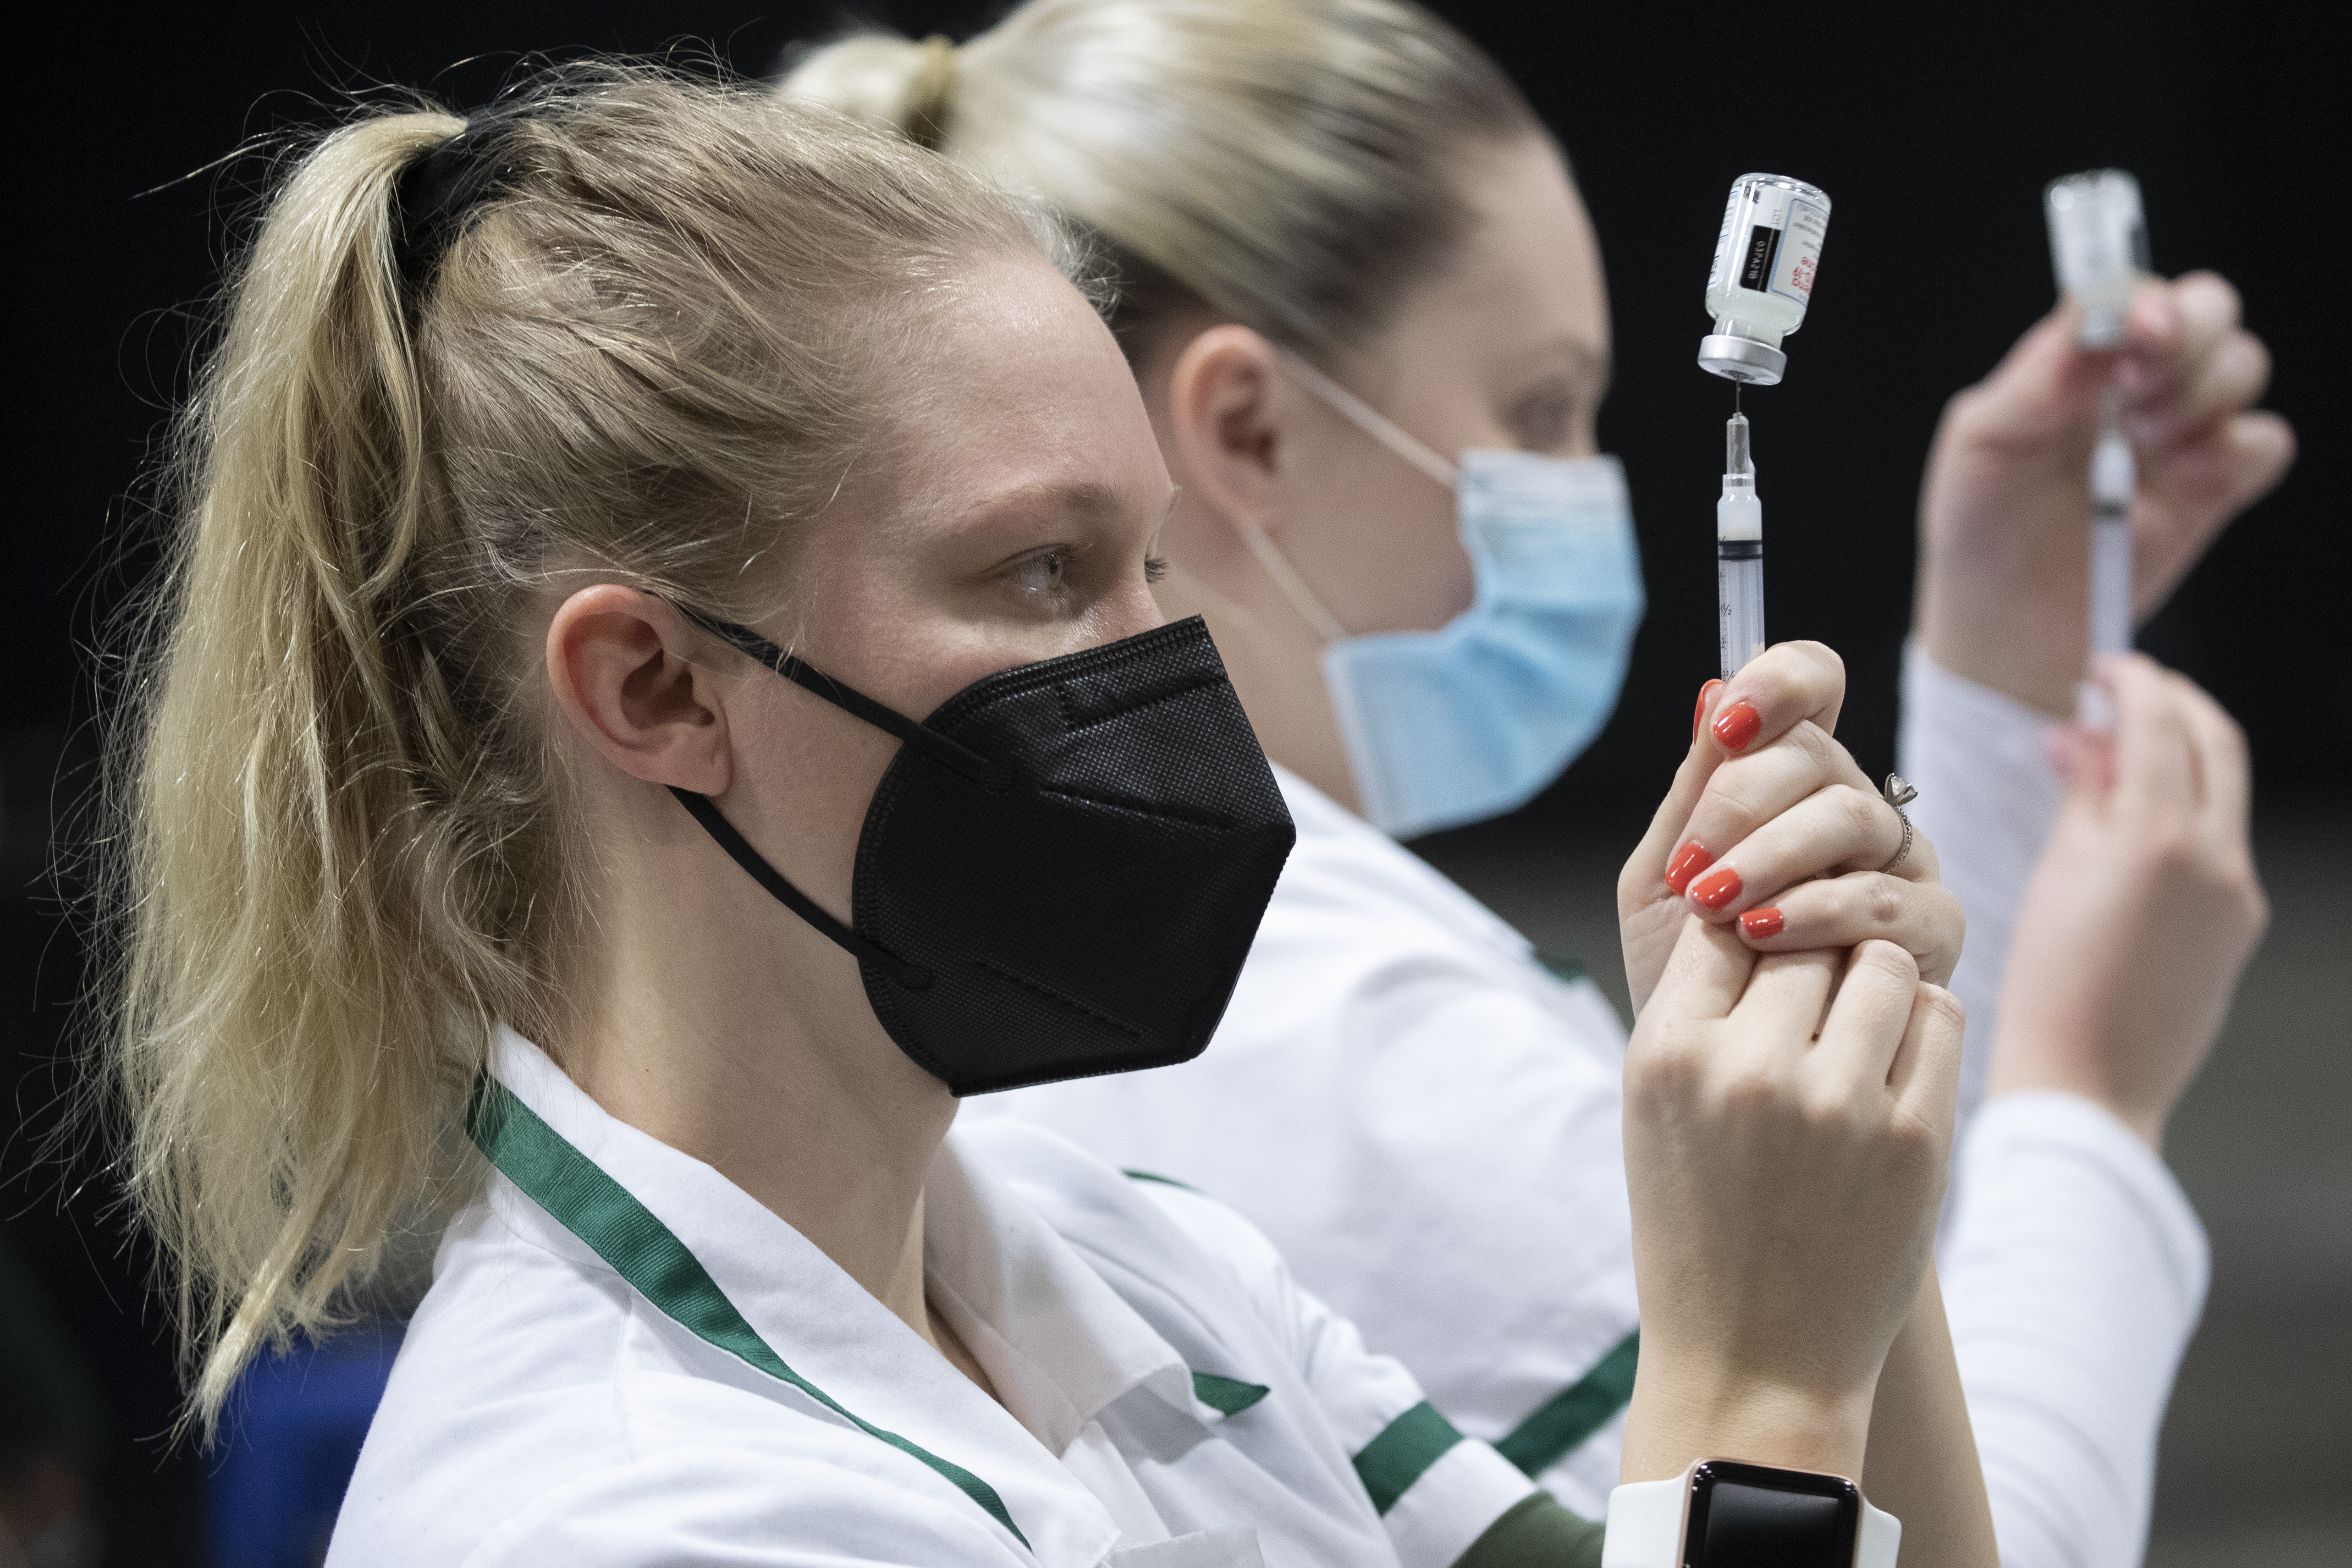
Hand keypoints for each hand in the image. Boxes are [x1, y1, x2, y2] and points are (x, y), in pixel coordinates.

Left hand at [1620, 644, 1961, 1013]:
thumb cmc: (1684, 970)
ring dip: (1772, 858)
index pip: (1813, 682)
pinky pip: (1886, 898)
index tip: (1728, 727)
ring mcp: (1899, 863)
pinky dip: (1818, 912)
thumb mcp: (1663, 879)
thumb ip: (1691, 792)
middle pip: (1819, 756)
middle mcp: (1853, 805)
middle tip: (1689, 866)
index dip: (1779, 683)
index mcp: (1792, 777)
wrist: (1710, 1066)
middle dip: (1741, 804)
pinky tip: (1763, 934)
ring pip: (1852, 818)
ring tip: (1713, 904)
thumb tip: (1713, 690)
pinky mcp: (1930, 928)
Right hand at [1620, 924, 1963, 1481]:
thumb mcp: (1658, 1108)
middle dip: (1811, 958)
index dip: (1745, 928)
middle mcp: (1749, 1069)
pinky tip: (1895, 1063)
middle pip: (1802, 937)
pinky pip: (1940, 1018)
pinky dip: (1922, 1024)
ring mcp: (1837, 1104)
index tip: (1758, 954)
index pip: (1720, 922)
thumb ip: (1698, 1008)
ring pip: (1881, 963)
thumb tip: (1754, 899)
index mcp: (1669, 1055)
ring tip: (1857, 1027)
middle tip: (1813, 1000)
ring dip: (1875, 980)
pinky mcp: (1915, 1138)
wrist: (1754, 1362)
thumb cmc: (1698, 1224)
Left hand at [1916, 272, 2293, 714]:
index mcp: (2078, 361)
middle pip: (2209, 309)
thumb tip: (2090, 311)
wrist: (2002, 619)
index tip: (2136, 327)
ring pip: (2244, 365)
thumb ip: (2036, 375)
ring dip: (2202, 394)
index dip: (2146, 296)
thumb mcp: (1982, 442)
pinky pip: (2266, 442)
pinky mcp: (2214, 488)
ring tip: (2145, 442)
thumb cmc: (1979, 524)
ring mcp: (2180, 432)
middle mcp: (2136, 384)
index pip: (2135, 292)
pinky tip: (2185, 479)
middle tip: (2137, 389)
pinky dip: (2238, 449)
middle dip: (2188, 335)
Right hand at [1987, 655, 2267, 1147]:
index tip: (2102, 668)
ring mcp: (2238, 894)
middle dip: (2171, 704)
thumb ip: (2085, 795)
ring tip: (2109, 762)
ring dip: (2175, 756)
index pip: (2160, 722)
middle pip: (2215, 744)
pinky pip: (2218, 843)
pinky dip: (2180, 811)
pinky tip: (2128, 827)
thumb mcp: (2054, 874)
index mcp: (2163, 839)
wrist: (2089, 1082)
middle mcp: (2218, 859)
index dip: (2131, 681)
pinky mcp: (2238, 925)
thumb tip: (2087, 739)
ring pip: (2221, 791)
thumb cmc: (2049, 986)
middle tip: (2119, 692)